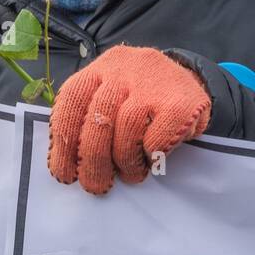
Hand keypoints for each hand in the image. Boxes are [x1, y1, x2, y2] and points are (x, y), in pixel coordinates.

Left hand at [47, 45, 211, 194]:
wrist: (190, 78)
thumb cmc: (141, 97)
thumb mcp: (111, 95)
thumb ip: (89, 119)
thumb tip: (69, 164)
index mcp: (100, 68)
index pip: (71, 101)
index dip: (64, 142)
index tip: (66, 172)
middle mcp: (124, 69)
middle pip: (98, 118)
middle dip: (93, 160)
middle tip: (95, 185)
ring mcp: (154, 83)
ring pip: (127, 128)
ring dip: (124, 160)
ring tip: (129, 174)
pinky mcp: (181, 103)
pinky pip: (157, 138)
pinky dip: (149, 156)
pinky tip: (150, 160)